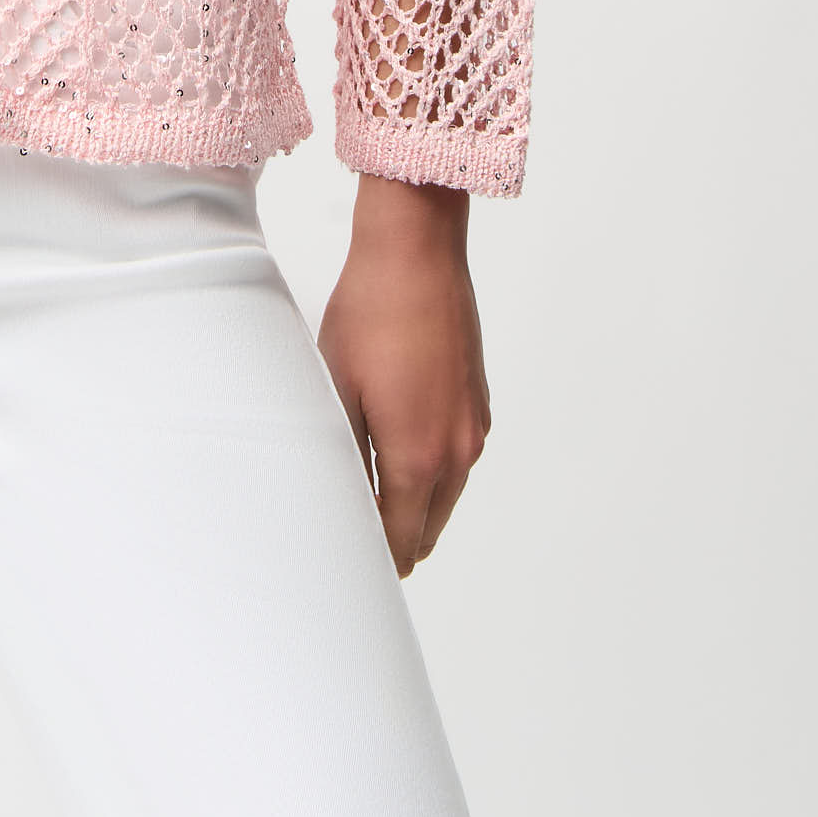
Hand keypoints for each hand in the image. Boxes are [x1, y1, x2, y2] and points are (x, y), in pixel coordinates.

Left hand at [316, 175, 491, 577]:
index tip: (345, 563)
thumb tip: (344, 505)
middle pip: (428, 528)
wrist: (417, 253)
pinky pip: (457, 459)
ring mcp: (475, 427)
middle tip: (350, 534)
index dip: (373, 559)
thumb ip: (345, 458)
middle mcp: (458, 452)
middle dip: (395, 540)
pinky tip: (395, 444)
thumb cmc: (369, 315)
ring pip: (446, 495)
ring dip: (414, 504)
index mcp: (419, 458)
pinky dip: (431, 469)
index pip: (401, 541)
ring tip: (366, 491)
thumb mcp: (338, 389)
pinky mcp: (479, 403)